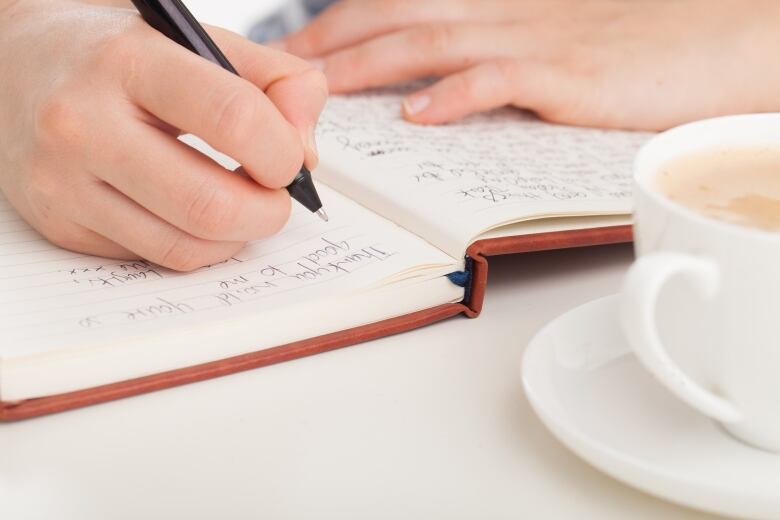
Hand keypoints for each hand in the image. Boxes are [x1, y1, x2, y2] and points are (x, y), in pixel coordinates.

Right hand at [0, 0, 326, 270]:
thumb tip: (307, 153)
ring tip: (242, 204)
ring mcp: (63, 182)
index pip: (233, 118)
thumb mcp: (195, 37)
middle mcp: (83, 124)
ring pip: (185, 246)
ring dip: (237, 236)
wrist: (12, 61)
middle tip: (277, 196)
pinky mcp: (59, 224)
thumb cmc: (117, 50)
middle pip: (210, 204)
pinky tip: (195, 213)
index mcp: (128, 61)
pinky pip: (154, 256)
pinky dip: (194, 244)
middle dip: (269, 212)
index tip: (291, 158)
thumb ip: (274, 79)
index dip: (283, 151)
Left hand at [276, 0, 779, 129]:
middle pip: (400, 16)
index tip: (297, 49)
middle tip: (280, 69)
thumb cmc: (643, 48)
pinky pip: (501, 78)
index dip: (343, 24)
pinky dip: (456, 93)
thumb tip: (438, 91)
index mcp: (501, 7)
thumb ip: (496, 60)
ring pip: (434, 42)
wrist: (725, 42)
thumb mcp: (556, 43)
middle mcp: (508, 13)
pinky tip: (417, 113)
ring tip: (318, 87)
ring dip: (369, 62)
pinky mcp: (571, 75)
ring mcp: (538, 40)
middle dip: (332, 41)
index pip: (405, 5)